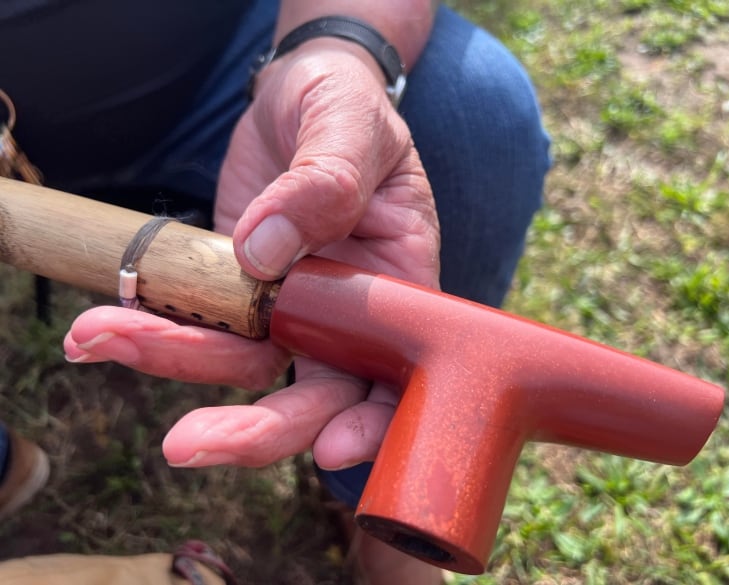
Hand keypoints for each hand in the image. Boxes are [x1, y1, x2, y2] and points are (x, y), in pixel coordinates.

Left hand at [64, 41, 439, 471]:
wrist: (299, 95)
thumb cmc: (347, 106)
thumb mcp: (352, 124)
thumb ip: (326, 180)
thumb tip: (265, 253)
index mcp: (398, 285)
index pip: (399, 374)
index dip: (373, 421)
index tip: (333, 447)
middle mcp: (347, 314)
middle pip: (315, 398)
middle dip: (257, 432)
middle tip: (186, 445)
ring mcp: (291, 310)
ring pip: (244, 368)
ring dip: (174, 364)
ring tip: (98, 337)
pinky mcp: (240, 295)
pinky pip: (201, 327)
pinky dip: (154, 331)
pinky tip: (106, 324)